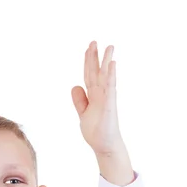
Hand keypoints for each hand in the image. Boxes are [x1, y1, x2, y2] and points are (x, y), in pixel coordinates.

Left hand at [71, 41, 124, 155]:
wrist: (104, 146)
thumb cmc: (96, 131)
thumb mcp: (83, 114)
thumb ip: (79, 100)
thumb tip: (74, 85)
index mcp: (93, 96)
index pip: (89, 75)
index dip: (88, 62)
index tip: (88, 48)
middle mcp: (100, 94)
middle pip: (96, 72)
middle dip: (95, 57)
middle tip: (94, 41)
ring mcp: (106, 98)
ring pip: (105, 76)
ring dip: (107, 62)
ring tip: (109, 47)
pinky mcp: (110, 105)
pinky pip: (111, 88)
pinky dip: (111, 76)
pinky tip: (112, 65)